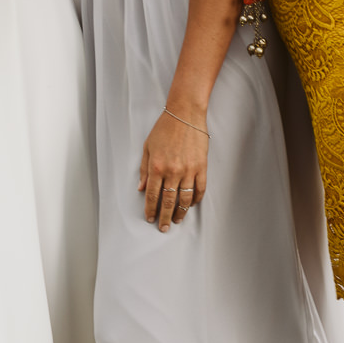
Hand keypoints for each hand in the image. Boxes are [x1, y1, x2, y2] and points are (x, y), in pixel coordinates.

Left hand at [137, 107, 207, 231]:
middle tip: (163, 228)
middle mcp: (172, 171)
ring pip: (185, 199)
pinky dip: (196, 199)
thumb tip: (142, 188)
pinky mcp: (201, 167)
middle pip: (168, 201)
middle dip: (164, 217)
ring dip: (180, 212)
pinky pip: (200, 188)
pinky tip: (192, 204)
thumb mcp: (147, 147)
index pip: (152, 195)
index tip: (150, 218)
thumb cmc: (164, 128)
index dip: (150, 209)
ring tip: (177, 220)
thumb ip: (144, 169)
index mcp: (157, 166)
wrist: (185, 114)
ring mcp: (188, 170)